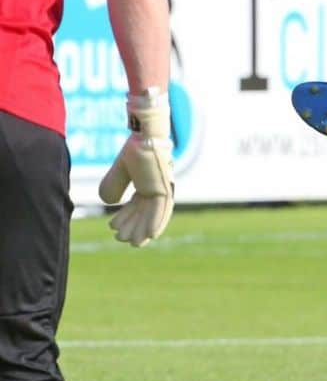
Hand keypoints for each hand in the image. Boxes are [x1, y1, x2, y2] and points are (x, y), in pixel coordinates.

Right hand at [98, 90, 173, 246]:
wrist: (144, 136)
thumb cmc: (134, 148)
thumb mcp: (121, 170)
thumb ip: (114, 184)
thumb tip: (108, 202)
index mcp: (149, 183)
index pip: (138, 205)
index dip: (127, 217)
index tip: (114, 227)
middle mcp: (158, 188)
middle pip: (145, 212)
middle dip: (133, 227)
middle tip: (123, 240)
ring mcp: (163, 188)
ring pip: (152, 215)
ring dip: (142, 230)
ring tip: (132, 244)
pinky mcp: (164, 188)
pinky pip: (161, 210)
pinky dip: (156, 223)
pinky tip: (151, 236)